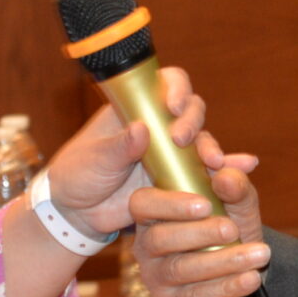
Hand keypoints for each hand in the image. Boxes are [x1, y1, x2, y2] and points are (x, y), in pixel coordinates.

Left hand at [39, 67, 209, 236]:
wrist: (78, 213)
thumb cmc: (79, 174)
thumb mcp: (95, 159)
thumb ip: (118, 146)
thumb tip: (141, 129)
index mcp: (136, 108)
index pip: (165, 83)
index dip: (176, 88)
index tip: (173, 107)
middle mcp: (158, 125)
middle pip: (190, 109)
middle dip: (192, 119)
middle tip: (181, 139)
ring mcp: (169, 152)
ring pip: (200, 140)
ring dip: (209, 147)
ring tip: (211, 162)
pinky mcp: (175, 179)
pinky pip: (199, 173)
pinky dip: (212, 175)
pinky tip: (219, 181)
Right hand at [129, 128, 268, 296]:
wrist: (242, 263)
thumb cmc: (230, 222)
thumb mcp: (237, 200)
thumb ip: (235, 184)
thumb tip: (226, 177)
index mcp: (153, 210)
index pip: (143, 203)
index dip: (170, 204)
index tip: (206, 204)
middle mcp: (145, 243)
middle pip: (160, 239)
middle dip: (200, 234)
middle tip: (233, 229)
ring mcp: (154, 275)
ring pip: (180, 269)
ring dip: (223, 262)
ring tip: (258, 254)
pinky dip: (226, 288)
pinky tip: (251, 278)